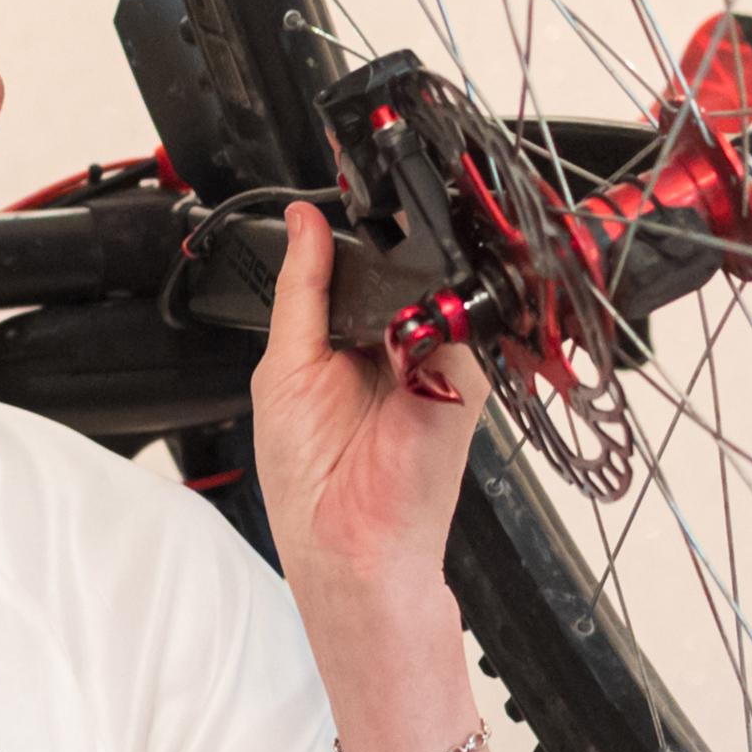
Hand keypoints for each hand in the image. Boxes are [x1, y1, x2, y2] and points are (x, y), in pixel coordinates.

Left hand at [249, 200, 478, 615]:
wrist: (349, 547)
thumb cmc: (310, 479)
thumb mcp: (284, 368)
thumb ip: (303, 291)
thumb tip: (303, 224)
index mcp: (354, 341)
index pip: (363, 268)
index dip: (348, 241)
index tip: (329, 203)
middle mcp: (400, 347)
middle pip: (402, 271)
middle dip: (381, 259)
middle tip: (356, 255)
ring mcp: (438, 362)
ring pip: (433, 291)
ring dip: (403, 293)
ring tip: (369, 329)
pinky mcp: (466, 381)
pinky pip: (457, 326)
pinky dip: (427, 326)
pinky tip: (400, 346)